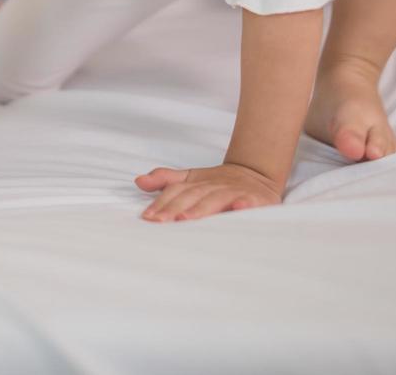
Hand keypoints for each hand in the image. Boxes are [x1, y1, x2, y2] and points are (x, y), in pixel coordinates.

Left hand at [135, 162, 283, 222]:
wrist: (256, 173)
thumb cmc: (219, 183)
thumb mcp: (192, 178)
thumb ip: (166, 180)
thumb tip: (139, 181)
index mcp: (197, 183)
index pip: (176, 191)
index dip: (162, 203)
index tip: (148, 217)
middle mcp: (214, 186)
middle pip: (192, 196)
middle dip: (175, 208)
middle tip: (161, 221)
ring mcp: (234, 192)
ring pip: (216, 199)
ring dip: (202, 208)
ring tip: (186, 218)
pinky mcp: (255, 199)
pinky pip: (249, 202)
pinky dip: (243, 205)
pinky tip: (237, 209)